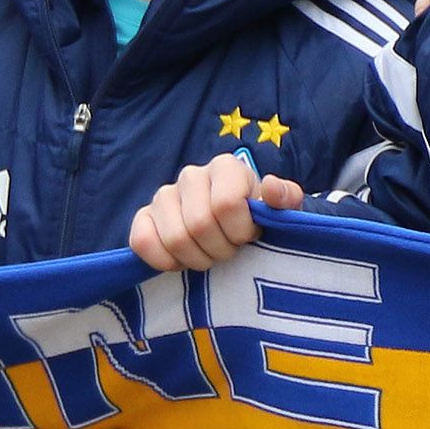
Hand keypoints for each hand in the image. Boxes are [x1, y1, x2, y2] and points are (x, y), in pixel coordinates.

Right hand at [128, 156, 302, 273]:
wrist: (236, 229)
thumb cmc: (261, 219)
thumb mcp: (282, 210)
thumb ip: (286, 198)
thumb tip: (270, 188)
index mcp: (226, 167)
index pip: (226, 204)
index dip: (240, 231)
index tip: (250, 236)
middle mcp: (191, 175)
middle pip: (199, 225)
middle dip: (220, 250)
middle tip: (230, 251)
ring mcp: (164, 196)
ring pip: (174, 238)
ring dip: (197, 259)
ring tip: (210, 255)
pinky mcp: (144, 217)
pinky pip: (142, 242)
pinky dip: (164, 261)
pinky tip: (184, 260)